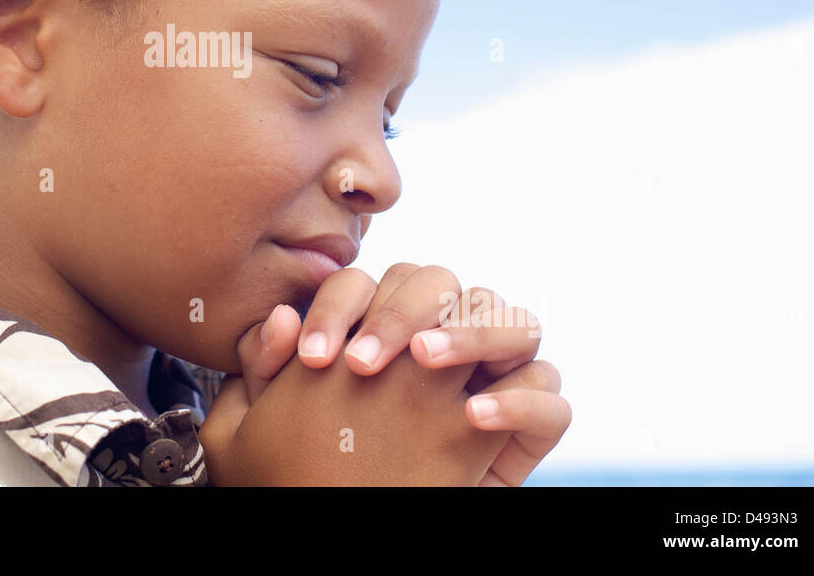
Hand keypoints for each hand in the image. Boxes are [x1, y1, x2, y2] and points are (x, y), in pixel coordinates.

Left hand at [225, 263, 570, 484]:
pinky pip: (548, 395)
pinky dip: (519, 399)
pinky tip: (472, 415)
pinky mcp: (527, 425)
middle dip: (402, 312)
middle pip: (443, 284)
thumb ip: (266, 369)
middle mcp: (442, 338)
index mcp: (382, 325)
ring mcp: (491, 375)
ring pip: (511, 319)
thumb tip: (279, 318)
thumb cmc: (311, 470)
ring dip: (469, 331)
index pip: (367, 284)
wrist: (345, 530)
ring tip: (425, 359)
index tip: (313, 358)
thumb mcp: (265, 426)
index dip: (339, 308)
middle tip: (362, 364)